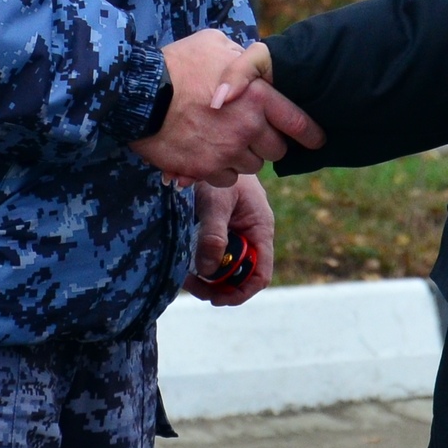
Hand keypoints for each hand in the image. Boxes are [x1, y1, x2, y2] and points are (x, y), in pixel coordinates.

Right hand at [131, 30, 322, 185]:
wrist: (137, 94)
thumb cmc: (176, 64)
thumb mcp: (213, 44)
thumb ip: (239, 56)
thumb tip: (248, 60)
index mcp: (256, 95)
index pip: (297, 122)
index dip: (311, 134)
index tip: (317, 140)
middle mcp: (247, 126)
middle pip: (276, 150)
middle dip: (267, 143)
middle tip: (250, 134)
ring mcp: (226, 151)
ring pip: (252, 166)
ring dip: (242, 157)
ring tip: (222, 140)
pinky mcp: (205, 169)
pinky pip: (227, 178)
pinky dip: (220, 170)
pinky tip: (206, 153)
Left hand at [182, 177, 273, 306]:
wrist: (210, 150)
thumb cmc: (218, 173)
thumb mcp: (215, 202)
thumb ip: (213, 235)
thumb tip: (208, 271)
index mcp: (260, 228)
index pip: (261, 273)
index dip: (242, 291)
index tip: (217, 298)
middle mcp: (252, 235)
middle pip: (243, 275)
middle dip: (220, 286)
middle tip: (193, 285)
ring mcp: (238, 234)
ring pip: (228, 268)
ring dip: (209, 278)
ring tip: (186, 277)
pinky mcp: (222, 230)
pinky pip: (216, 255)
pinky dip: (202, 264)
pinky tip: (186, 264)